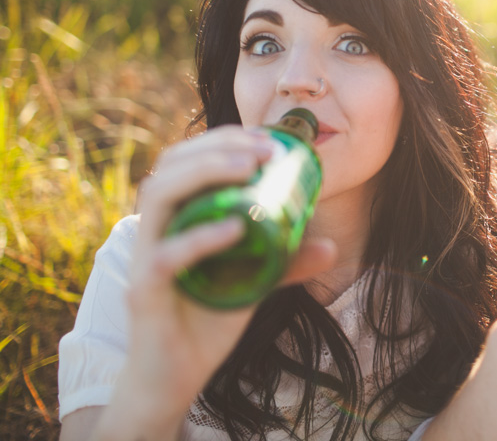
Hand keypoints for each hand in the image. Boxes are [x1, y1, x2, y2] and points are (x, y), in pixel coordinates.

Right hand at [114, 126, 337, 424]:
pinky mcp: (145, 291)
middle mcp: (155, 229)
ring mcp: (145, 258)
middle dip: (219, 147)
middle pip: (171, 167)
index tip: (267, 139)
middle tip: (266, 149)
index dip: (223, 140)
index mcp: (176, 218)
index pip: (187, 160)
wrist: (174, 379)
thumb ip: (284, 261)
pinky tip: (236, 228)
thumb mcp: (253, 281)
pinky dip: (201, 238)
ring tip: (249, 167)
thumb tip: (330, 245)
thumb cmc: (208, 318)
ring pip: (160, 196)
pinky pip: (166, 256)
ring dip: (205, 172)